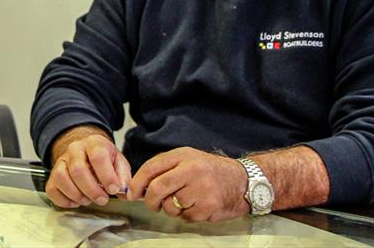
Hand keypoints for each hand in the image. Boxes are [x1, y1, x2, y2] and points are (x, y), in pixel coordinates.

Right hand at [46, 126, 131, 207]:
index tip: (113, 189)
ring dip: (77, 195)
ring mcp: (61, 161)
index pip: (98, 156)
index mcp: (94, 143)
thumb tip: (123, 190)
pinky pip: (52, 189)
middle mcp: (74, 149)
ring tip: (89, 200)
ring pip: (62, 178)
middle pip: (78, 169)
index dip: (106, 175)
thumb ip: (123, 176)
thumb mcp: (118, 161)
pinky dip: (64, 200)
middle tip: (102, 199)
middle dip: (92, 190)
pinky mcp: (52, 175)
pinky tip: (76, 201)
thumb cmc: (103, 159)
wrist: (85, 152)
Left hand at [128, 147, 247, 221]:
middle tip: (152, 204)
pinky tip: (196, 205)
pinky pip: (185, 217)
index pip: (152, 167)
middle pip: (157, 188)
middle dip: (149, 200)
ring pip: (170, 206)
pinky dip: (186, 215)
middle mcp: (191, 171)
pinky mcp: (207, 207)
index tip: (131, 193)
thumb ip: (165, 168)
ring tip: (183, 201)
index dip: (137, 182)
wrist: (242, 181)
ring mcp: (200, 190)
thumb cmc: (210, 170)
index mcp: (183, 156)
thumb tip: (139, 185)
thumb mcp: (188, 159)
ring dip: (170, 208)